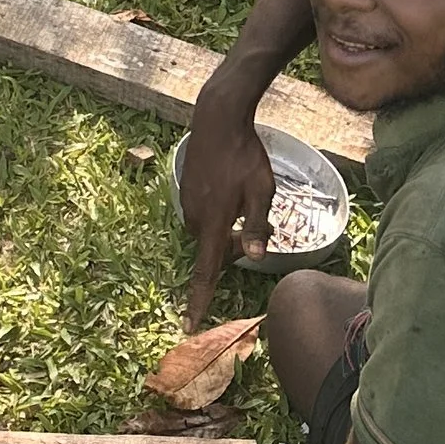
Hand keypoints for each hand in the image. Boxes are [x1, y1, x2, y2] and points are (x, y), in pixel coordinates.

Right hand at [180, 104, 276, 326]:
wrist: (217, 117)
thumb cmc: (244, 155)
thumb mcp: (260, 191)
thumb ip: (256, 227)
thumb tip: (255, 260)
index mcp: (212, 223)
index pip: (204, 272)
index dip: (198, 301)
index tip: (188, 326)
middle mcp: (194, 216)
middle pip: (212, 249)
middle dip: (233, 247)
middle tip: (260, 224)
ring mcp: (186, 200)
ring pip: (208, 229)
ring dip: (225, 227)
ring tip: (246, 201)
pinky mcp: (184, 187)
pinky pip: (201, 211)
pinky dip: (217, 211)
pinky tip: (230, 188)